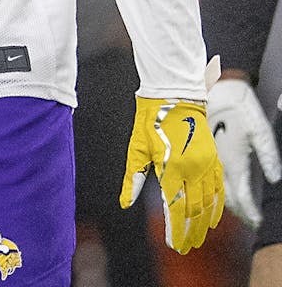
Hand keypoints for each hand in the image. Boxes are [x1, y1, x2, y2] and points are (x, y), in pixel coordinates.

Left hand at [119, 97, 223, 252]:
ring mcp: (206, 165)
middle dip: (189, 232)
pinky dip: (217, 207)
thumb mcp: (136, 149)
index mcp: (171, 168)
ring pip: (208, 203)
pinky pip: (220, 190)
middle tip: (184, 247)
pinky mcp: (214, 161)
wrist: (174, 98)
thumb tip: (125, 203)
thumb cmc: (150, 121)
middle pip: (194, 210)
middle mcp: (192, 170)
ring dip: (202, 224)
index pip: (176, 208)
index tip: (174, 245)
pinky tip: (211, 219)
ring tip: (196, 238)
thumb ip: (132, 179)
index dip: (176, 230)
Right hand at [207, 78, 281, 227]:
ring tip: (235, 213)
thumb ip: (268, 155)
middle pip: (226, 198)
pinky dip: (212, 190)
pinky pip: (205, 178)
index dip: (250, 212)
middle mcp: (217, 165)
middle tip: (249, 223)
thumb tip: (275, 179)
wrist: (212, 89)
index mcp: (232, 161)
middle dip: (238, 212)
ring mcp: (206, 159)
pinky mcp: (201, 152)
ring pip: (214, 190)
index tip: (257, 223)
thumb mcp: (259, 129)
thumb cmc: (238, 107)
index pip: (243, 196)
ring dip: (223, 204)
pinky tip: (215, 193)